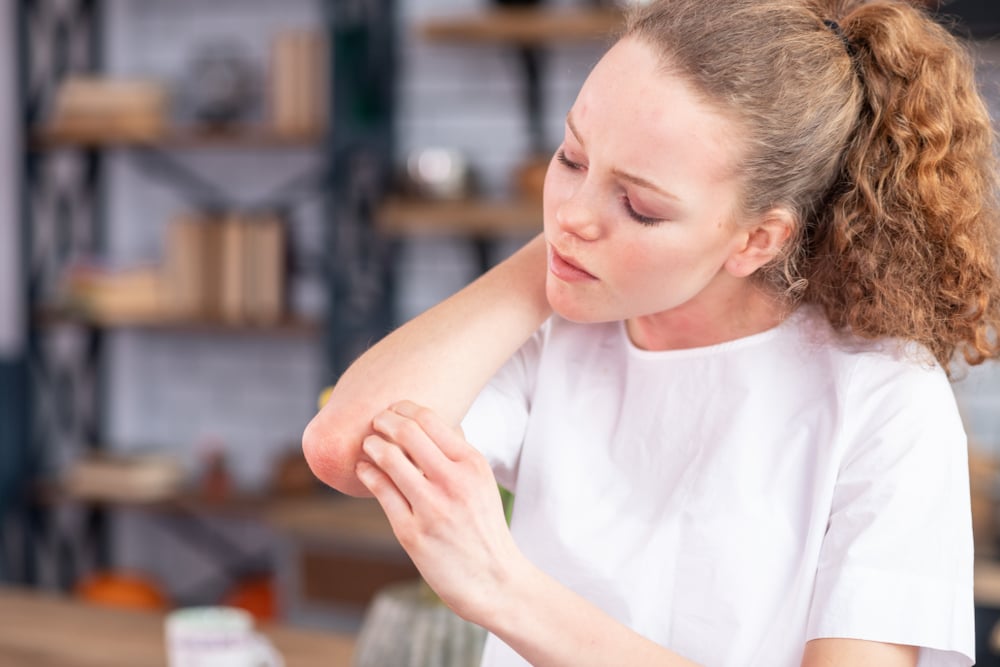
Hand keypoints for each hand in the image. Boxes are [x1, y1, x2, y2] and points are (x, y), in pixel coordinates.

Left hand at [356, 400, 523, 623]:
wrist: (494, 580)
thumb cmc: (483, 527)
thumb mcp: (482, 483)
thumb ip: (457, 454)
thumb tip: (428, 423)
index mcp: (472, 465)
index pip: (430, 420)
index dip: (404, 409)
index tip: (394, 411)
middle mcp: (453, 482)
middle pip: (407, 433)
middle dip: (384, 420)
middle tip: (377, 422)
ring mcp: (431, 508)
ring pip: (389, 459)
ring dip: (372, 445)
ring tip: (369, 444)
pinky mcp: (412, 533)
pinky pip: (381, 491)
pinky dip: (368, 473)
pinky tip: (365, 470)